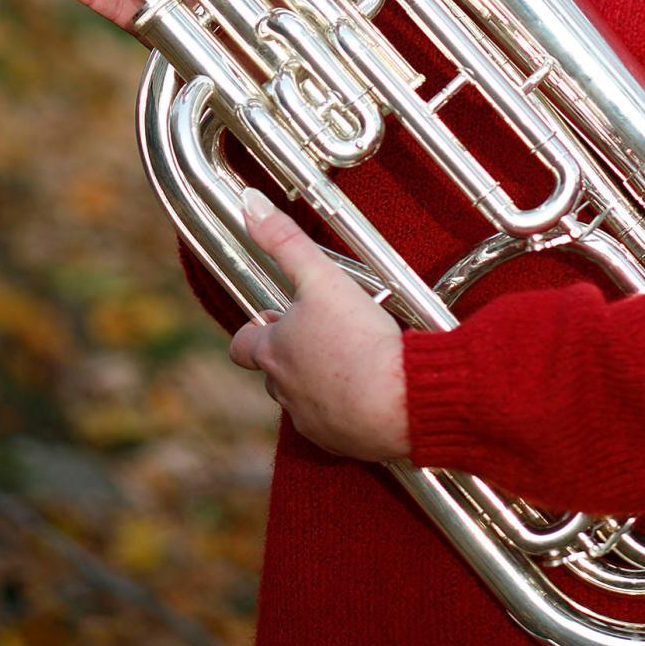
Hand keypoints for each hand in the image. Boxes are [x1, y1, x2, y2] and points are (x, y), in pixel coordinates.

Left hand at [229, 187, 409, 461]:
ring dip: (321, 381)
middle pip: (274, 373)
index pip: (243, 344)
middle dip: (293, 355)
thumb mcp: (322, 278)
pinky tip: (374, 389)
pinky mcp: (343, 443)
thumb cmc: (358, 338)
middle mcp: (285, 391)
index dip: (255, 328)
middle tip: (325, 333)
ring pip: (305, 399)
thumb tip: (249, 203)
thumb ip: (286, 242)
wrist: (401, 400)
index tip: (274, 316)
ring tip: (355, 359)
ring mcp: (312, 421)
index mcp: (273, 353)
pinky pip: (338, 423)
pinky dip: (348, 408)